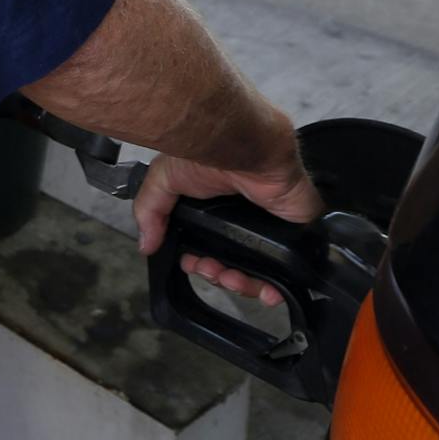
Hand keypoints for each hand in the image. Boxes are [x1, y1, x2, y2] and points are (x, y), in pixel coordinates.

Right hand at [132, 138, 322, 307]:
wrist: (246, 147)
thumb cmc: (208, 155)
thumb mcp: (164, 179)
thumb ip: (150, 211)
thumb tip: (145, 245)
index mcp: (214, 210)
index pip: (207, 246)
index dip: (200, 262)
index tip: (193, 265)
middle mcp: (240, 220)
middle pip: (231, 263)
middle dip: (219, 276)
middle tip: (213, 271)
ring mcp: (268, 227)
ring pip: (257, 271)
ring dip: (242, 284)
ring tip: (233, 278)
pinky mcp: (293, 233)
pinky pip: (289, 270)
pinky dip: (277, 287)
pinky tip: (266, 293)